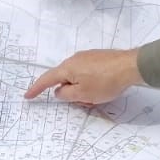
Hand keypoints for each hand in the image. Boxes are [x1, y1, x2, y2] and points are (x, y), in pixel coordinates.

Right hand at [24, 48, 141, 103]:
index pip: (47, 79)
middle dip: (69, 92)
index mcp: (67, 68)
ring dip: (82, 89)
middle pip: (64, 78)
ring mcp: (87, 57)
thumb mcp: (82, 95)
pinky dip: (90, 83)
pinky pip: (87, 72)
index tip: (27, 96)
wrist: (131, 66)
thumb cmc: (105, 82)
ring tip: (97, 97)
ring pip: (77, 77)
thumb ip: (66, 95)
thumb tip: (59, 91)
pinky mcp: (99, 57)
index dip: (36, 89)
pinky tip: (102, 88)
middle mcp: (74, 59)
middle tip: (84, 102)